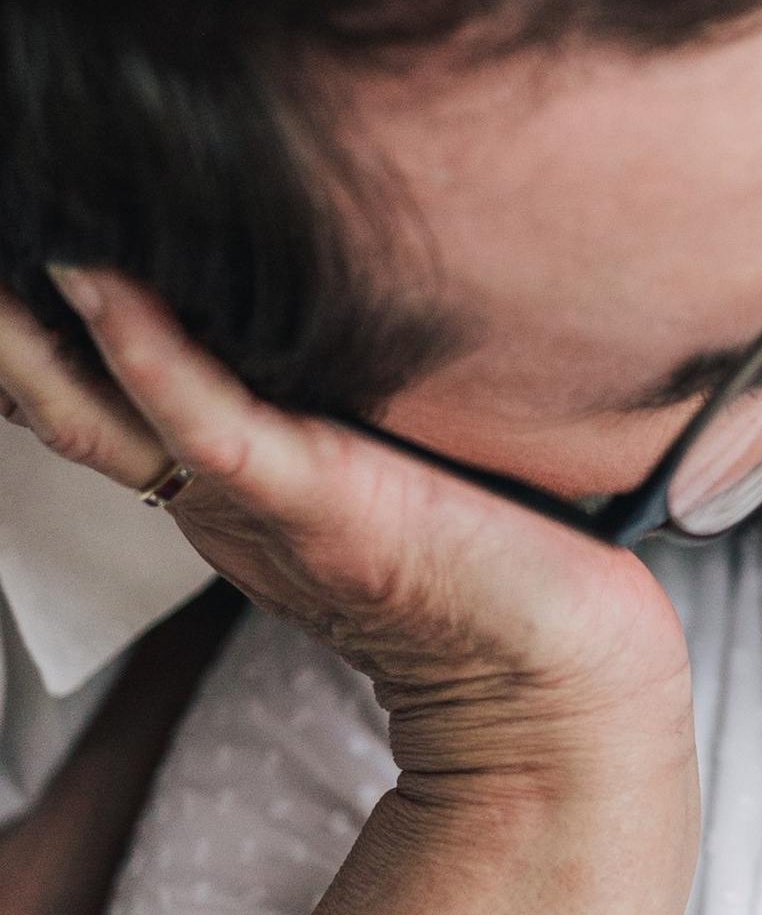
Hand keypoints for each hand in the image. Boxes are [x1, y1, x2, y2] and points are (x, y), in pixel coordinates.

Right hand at [0, 271, 689, 793]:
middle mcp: (211, 486)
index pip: (83, 387)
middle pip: (58, 396)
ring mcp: (255, 499)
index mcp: (216, 473)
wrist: (553, 679)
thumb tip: (309, 289)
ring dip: (31, 329)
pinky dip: (151, 354)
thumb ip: (323, 389)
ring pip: (99, 410)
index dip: (26, 322)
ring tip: (12, 235)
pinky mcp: (321, 504)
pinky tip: (108, 284)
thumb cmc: (487, 554)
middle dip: (3, 321)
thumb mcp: (376, 454)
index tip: (13, 236)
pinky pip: (210, 424)